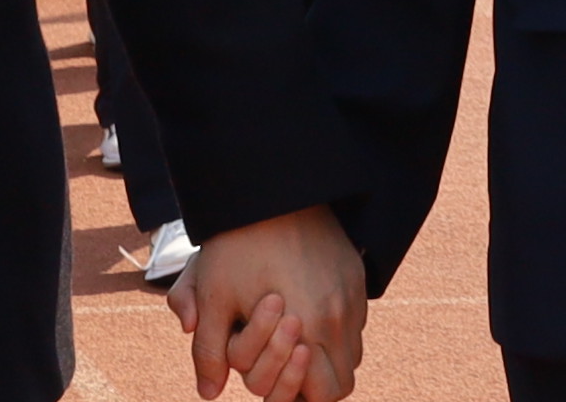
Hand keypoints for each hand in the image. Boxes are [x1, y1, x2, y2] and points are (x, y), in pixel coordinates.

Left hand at [170, 207, 364, 401]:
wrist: (271, 185)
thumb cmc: (237, 242)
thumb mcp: (214, 294)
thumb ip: (210, 351)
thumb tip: (209, 392)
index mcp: (309, 326)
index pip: (325, 394)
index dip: (300, 394)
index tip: (277, 382)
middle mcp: (341, 315)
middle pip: (344, 379)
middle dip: (316, 383)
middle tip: (285, 367)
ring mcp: (353, 294)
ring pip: (352, 351)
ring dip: (327, 356)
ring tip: (294, 340)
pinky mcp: (357, 274)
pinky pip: (356, 320)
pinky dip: (336, 328)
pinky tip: (306, 310)